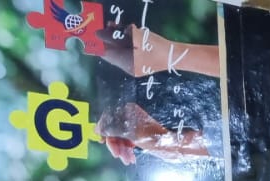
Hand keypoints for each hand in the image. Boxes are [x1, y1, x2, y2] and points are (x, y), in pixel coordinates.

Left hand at [96, 24, 219, 77]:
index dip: (98, 43)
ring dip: (119, 38)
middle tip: (109, 25)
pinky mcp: (140, 63)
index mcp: (126, 64)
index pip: (105, 54)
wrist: (177, 56)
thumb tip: (99, 33)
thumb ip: (116, 35)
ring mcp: (135, 66)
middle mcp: (128, 67)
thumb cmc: (157, 47)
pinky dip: (127, 42)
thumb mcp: (135, 37)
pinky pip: (128, 52)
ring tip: (122, 27)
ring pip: (120, 50)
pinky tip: (131, 33)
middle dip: (110, 38)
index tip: (92, 33)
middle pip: (112, 52)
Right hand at [98, 102, 207, 165]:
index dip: (104, 131)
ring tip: (128, 160)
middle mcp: (131, 115)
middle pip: (114, 129)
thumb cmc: (155, 138)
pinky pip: (128, 141)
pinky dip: (128, 150)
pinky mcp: (140, 133)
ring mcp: (135, 124)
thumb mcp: (131, 134)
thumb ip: (112, 129)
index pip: (108, 118)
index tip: (102, 142)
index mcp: (128, 109)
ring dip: (122, 150)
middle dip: (116, 144)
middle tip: (119, 156)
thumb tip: (97, 129)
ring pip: (121, 137)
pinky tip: (131, 159)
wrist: (175, 145)